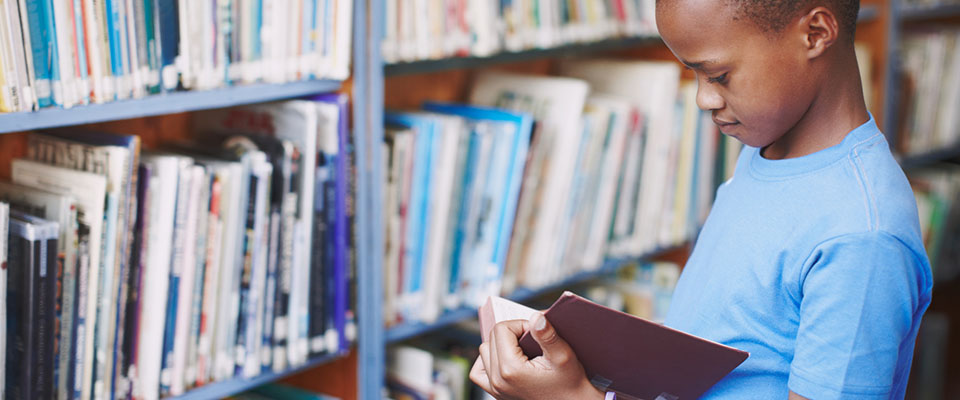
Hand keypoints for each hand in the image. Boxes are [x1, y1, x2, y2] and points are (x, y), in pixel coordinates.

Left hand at [470, 312, 604, 399]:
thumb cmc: (570, 384)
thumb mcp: (563, 356)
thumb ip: (547, 335)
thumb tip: (535, 317)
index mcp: (510, 369)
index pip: (502, 329)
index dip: (520, 324)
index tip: (535, 332)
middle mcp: (498, 380)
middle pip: (492, 338)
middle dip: (512, 333)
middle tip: (532, 339)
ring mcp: (495, 389)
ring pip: (484, 352)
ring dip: (500, 345)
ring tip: (520, 348)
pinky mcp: (497, 394)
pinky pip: (479, 372)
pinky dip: (489, 361)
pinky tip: (505, 359)